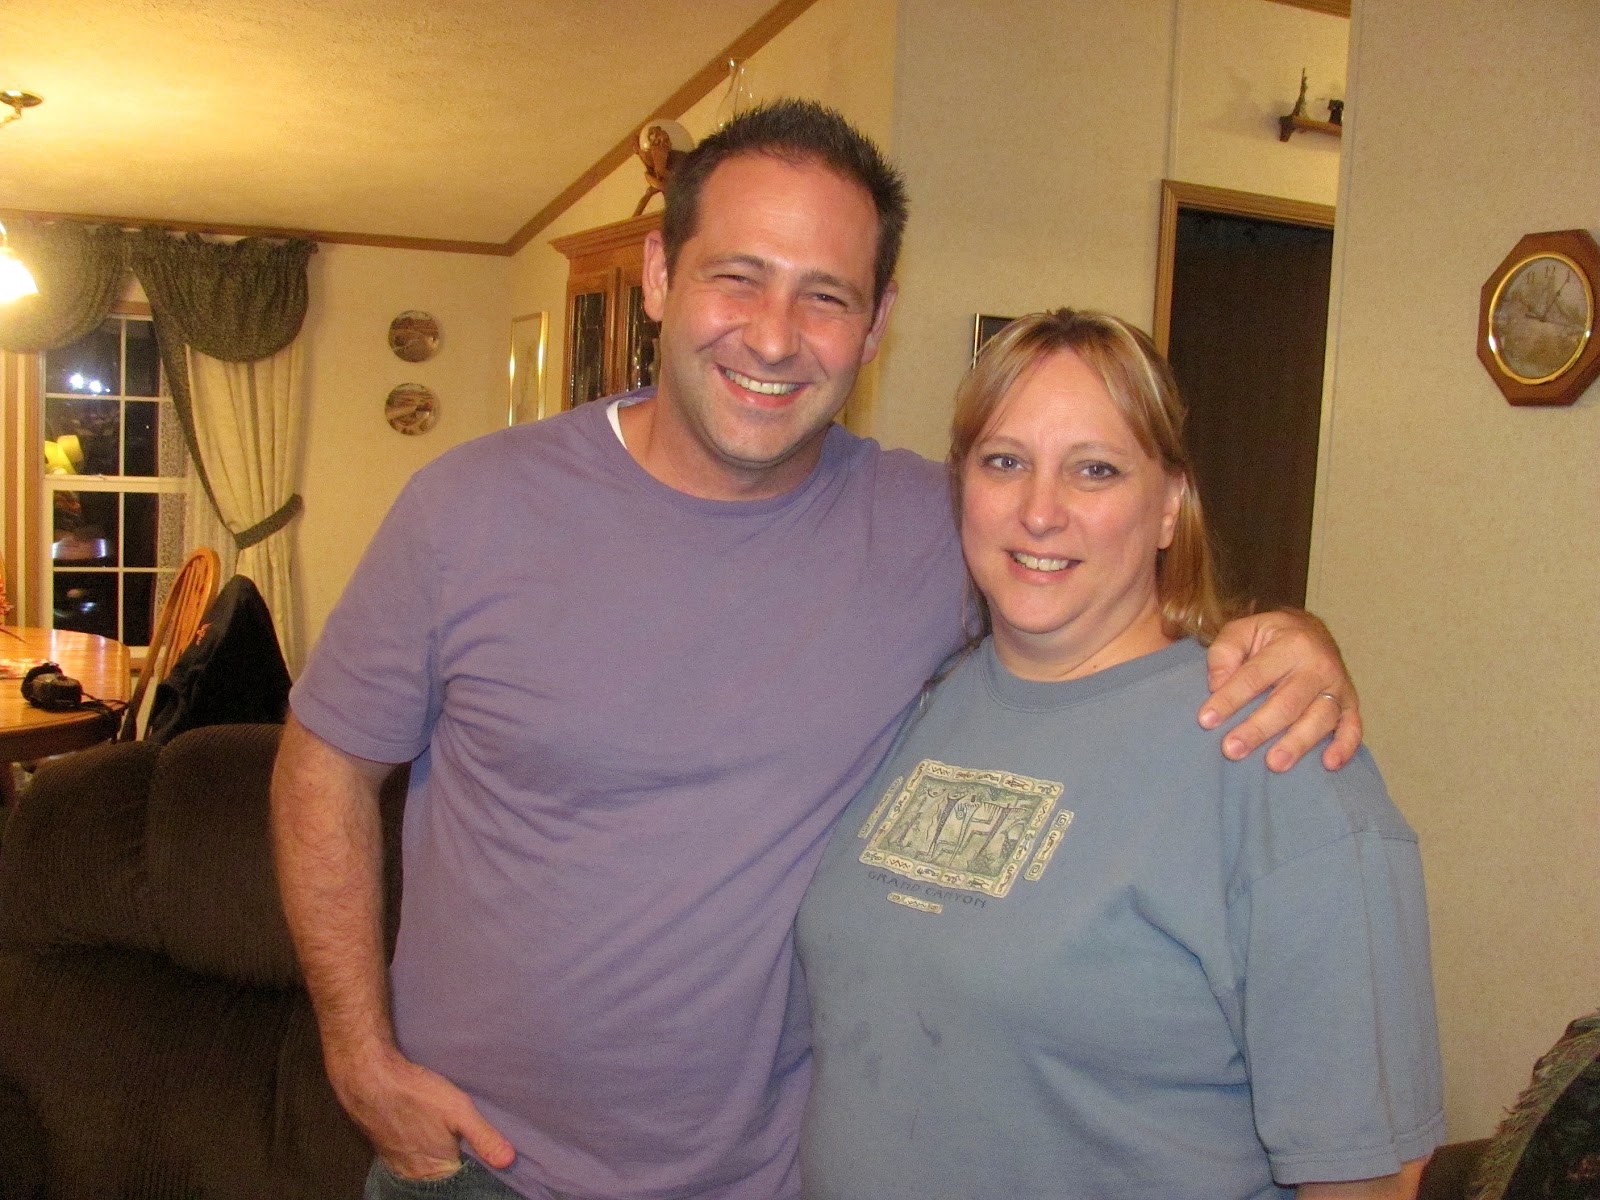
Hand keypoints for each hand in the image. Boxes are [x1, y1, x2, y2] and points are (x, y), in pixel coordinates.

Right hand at [329, 1044, 514, 1180]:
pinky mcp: (386, 1149)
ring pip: (426, 1166)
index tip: (483, 1154)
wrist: (368, 1078)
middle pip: (443, 1177)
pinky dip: (422, 1147)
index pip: (462, 1182)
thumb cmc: (415, 1093)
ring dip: (438, 1154)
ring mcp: (397, 1164)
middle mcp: (413, 1175)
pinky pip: (411, 1156)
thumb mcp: (458, 1110)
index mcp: (435, 1173)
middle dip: (457, 1161)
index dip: (476, 1168)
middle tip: (465, 1140)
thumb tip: (509, 1161)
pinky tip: (426, 1130)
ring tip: (447, 1135)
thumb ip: (484, 1137)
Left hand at [1199, 610, 1361, 772]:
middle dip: (1258, 728)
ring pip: (1320, 718)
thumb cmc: (1269, 636)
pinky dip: (1345, 746)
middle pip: (1288, 702)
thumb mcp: (1243, 630)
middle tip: (1232, 749)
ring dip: (1297, 743)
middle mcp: (1319, 665)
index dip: (1229, 699)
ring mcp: (1338, 686)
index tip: (1206, 720)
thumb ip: (1225, 652)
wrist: (1310, 630)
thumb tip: (1217, 684)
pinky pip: (1352, 727)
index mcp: (1290, 644)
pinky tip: (1329, 764)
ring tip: (1274, 764)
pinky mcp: (1351, 703)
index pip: (1255, 676)